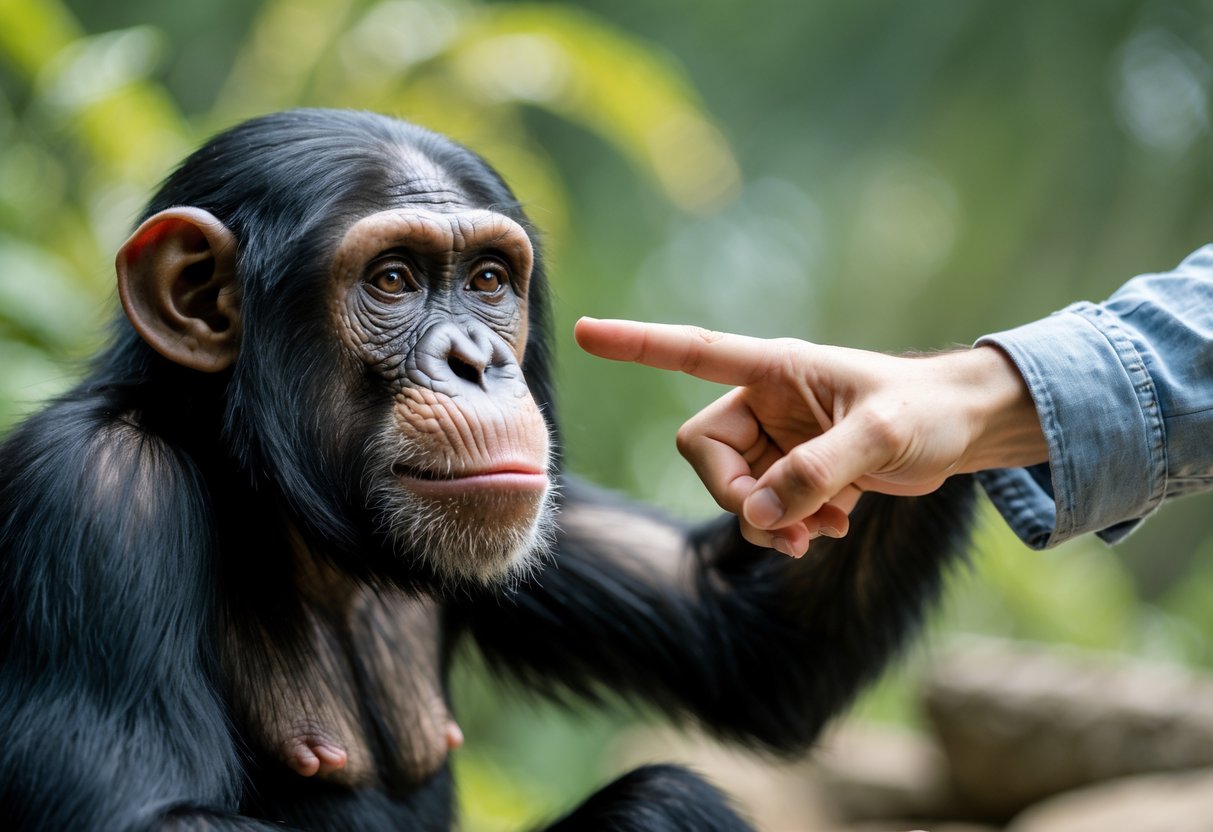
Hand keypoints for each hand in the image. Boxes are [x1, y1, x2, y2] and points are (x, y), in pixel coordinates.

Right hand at [575, 318, 1044, 556]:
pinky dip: (788, 525)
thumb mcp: (882, 436)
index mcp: (773, 369)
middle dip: (739, 495)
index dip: (637, 344)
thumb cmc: (926, 410)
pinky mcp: (791, 470)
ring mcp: (774, 439)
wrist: (960, 430)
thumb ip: (818, 470)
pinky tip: (830, 526)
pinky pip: (762, 508)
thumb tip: (758, 515)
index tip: (585, 333)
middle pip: (705, 453)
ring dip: (770, 519)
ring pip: (733, 490)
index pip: (692, 353)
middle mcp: (762, 401)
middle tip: (788, 522)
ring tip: (822, 528)